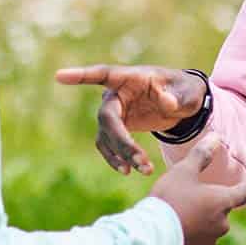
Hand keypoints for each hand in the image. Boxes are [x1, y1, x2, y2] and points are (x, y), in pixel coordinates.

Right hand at [55, 64, 207, 174]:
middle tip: (141, 161)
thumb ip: (176, 96)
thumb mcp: (186, 91)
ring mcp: (115, 111)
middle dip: (121, 141)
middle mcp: (117, 93)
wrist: (184, 104)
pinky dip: (116, 158)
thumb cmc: (184, 90)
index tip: (59, 76)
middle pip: (107, 117)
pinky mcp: (117, 127)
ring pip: (107, 135)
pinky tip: (128, 170)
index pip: (103, 74)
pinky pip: (108, 144)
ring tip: (144, 170)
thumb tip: (166, 102)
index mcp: (131, 77)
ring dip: (122, 154)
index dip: (81, 76)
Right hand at [151, 134, 245, 244]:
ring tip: (179, 219)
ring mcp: (210, 244)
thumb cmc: (169, 199)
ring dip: (201, 224)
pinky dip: (190, 240)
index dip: (242, 187)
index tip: (240, 186)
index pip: (243, 192)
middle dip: (211, 207)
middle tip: (189, 200)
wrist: (151, 236)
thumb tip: (216, 137)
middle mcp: (222, 224)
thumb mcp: (183, 171)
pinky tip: (175, 235)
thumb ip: (201, 154)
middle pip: (222, 212)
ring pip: (210, 230)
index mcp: (222, 202)